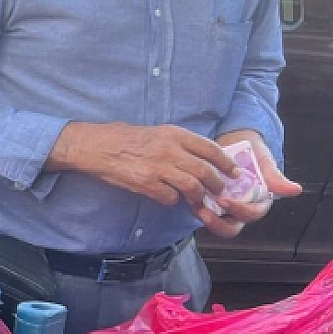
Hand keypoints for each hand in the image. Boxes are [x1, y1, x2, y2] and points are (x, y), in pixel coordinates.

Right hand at [49, 121, 235, 214]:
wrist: (96, 146)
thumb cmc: (124, 138)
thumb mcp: (156, 132)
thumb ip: (178, 144)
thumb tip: (199, 159)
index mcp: (174, 134)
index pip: (211, 148)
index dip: (226, 163)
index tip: (235, 172)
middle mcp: (170, 150)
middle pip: (206, 171)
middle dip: (217, 184)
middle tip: (220, 191)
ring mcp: (159, 168)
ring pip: (192, 187)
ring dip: (198, 196)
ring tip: (199, 200)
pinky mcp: (146, 184)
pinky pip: (170, 198)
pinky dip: (173, 201)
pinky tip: (168, 198)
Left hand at [195, 130, 300, 237]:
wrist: (233, 138)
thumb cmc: (253, 151)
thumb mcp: (264, 161)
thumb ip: (275, 177)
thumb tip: (295, 190)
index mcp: (258, 201)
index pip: (251, 214)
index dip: (239, 211)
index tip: (225, 201)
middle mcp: (240, 208)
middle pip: (231, 228)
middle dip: (218, 225)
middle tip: (205, 213)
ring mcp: (223, 207)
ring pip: (215, 223)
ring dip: (205, 219)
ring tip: (195, 207)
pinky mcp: (207, 201)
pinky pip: (201, 210)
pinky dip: (195, 207)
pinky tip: (187, 197)